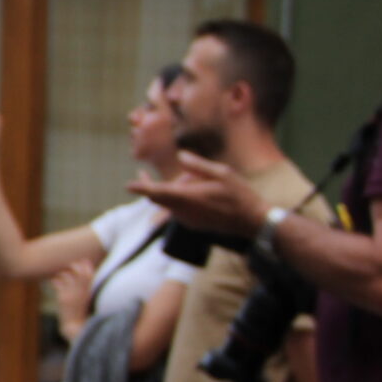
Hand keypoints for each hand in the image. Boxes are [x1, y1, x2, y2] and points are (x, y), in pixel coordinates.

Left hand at [51, 256, 96, 338]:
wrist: (74, 326)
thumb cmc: (80, 312)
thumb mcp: (86, 299)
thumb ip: (86, 288)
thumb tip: (85, 274)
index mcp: (89, 293)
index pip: (90, 276)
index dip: (86, 266)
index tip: (83, 260)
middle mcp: (81, 293)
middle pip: (79, 274)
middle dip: (75, 266)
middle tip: (71, 264)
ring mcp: (71, 295)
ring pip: (67, 276)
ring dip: (63, 272)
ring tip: (61, 273)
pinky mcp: (62, 299)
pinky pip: (57, 283)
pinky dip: (55, 279)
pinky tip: (54, 279)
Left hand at [131, 151, 267, 238]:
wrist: (252, 222)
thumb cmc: (239, 195)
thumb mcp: (222, 173)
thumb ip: (198, 165)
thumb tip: (181, 155)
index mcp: (187, 197)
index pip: (156, 191)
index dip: (141, 187)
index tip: (128, 185)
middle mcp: (183, 211)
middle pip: (159, 197)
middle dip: (164, 183)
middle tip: (188, 175)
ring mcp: (186, 220)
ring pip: (170, 202)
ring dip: (178, 191)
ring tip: (205, 185)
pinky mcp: (191, 225)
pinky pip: (179, 210)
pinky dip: (184, 200)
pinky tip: (206, 196)